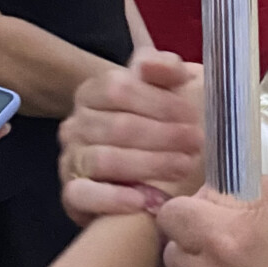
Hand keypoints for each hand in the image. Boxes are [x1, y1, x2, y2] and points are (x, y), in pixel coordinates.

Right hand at [60, 52, 204, 225]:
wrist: (149, 167)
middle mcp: (76, 124)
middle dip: (162, 135)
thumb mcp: (168, 86)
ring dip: (148, 164)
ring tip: (183, 167)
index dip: (158, 101)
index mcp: (94, 91)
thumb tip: (156, 65)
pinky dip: (114, 199)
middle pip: (116, 126)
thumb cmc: (161, 119)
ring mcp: (71, 159)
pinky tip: (145, 201)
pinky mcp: (71, 194)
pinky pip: (83, 195)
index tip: (192, 115)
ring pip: (103, 160)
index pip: (118, 89)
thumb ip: (165, 68)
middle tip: (196, 143)